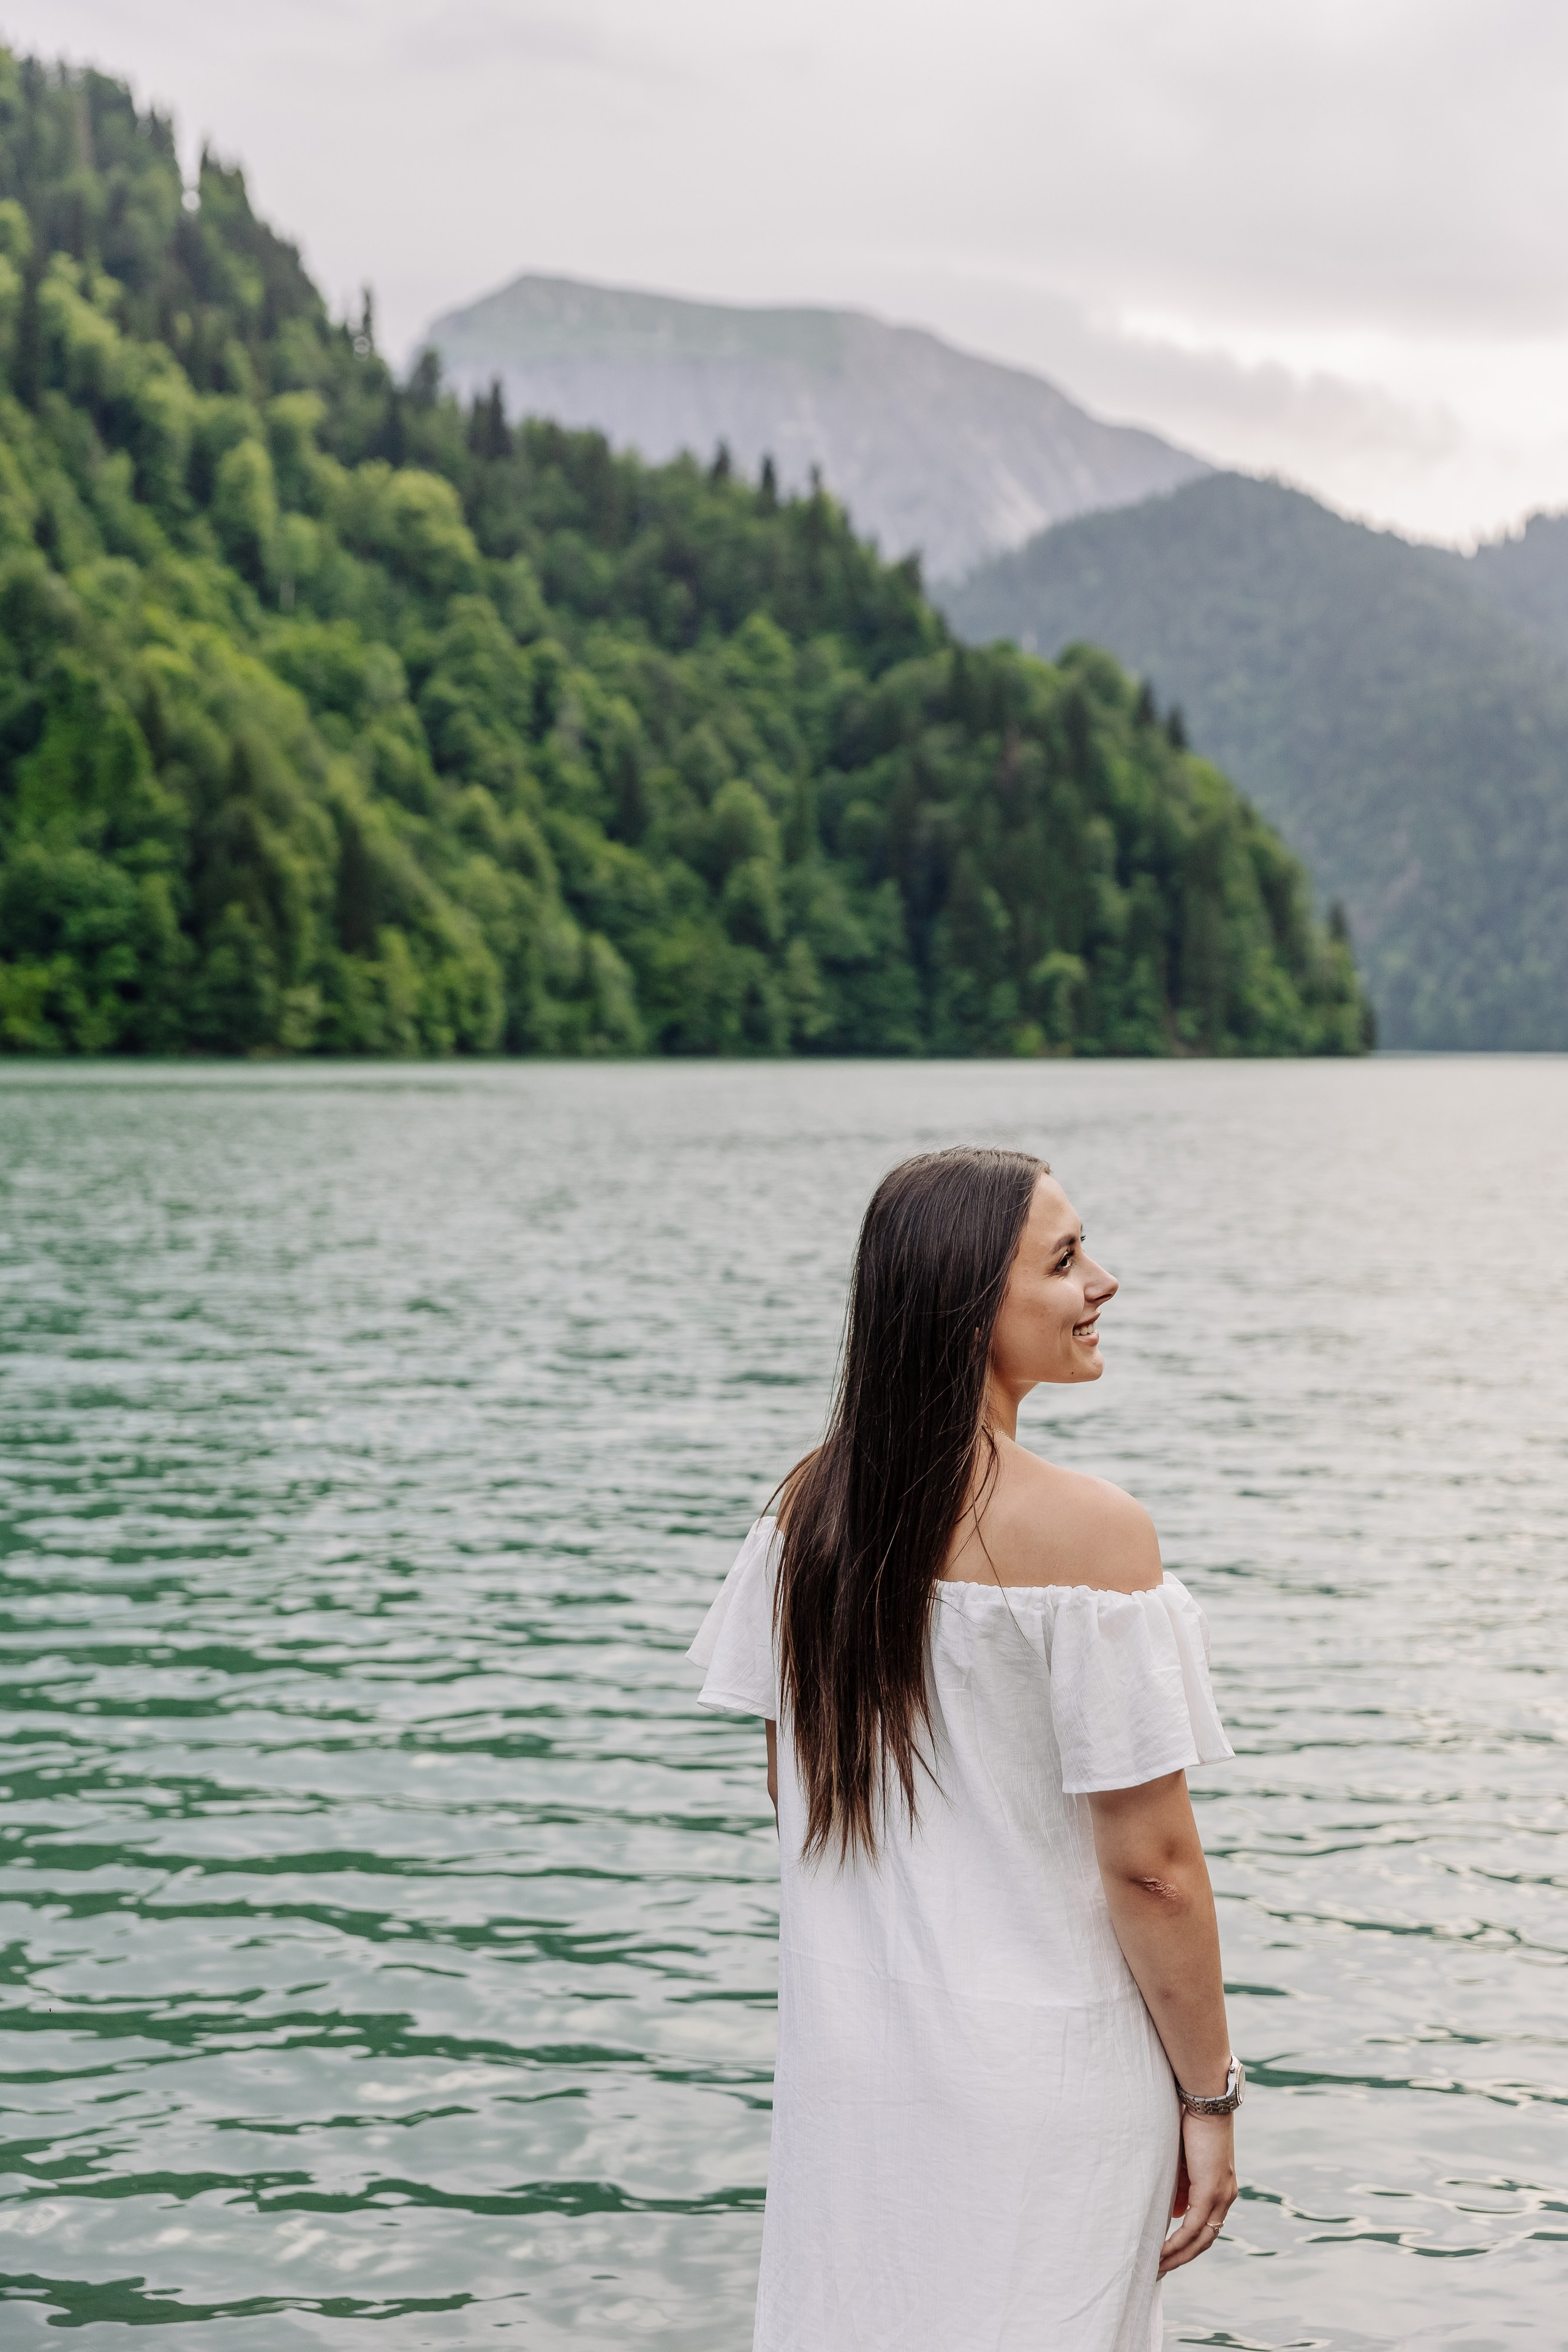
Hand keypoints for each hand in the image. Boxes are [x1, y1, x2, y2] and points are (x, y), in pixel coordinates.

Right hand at [1159, 2111, 1236, 2275]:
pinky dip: (1177, 2243)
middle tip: (1160, 2268)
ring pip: (1200, 2239)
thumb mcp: (1186, 2161)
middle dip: (1182, 2257)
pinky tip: (1162, 2251)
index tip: (1169, 2253)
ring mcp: (1220, 2197)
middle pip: (1205, 2240)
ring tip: (1157, 2265)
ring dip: (1178, 2255)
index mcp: (1222, 2189)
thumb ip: (1183, 2185)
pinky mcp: (1210, 2192)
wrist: (1206, 2103)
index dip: (1189, 2243)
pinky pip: (1192, 2227)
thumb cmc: (1193, 2123)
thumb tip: (1174, 2210)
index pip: (1207, 2226)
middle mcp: (1225, 2198)